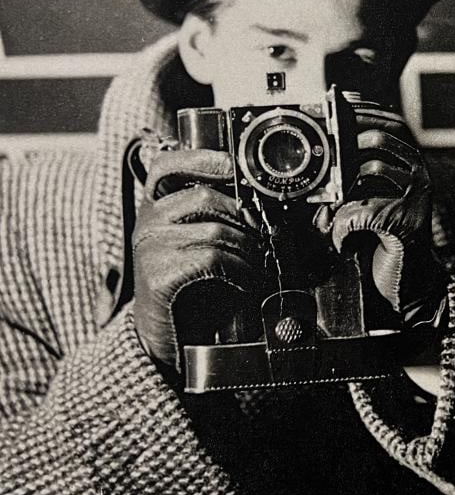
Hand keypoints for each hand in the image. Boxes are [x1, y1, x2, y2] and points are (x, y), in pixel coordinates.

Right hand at [132, 149, 260, 375]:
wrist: (165, 336)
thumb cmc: (192, 283)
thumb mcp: (201, 242)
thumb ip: (217, 217)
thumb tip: (261, 201)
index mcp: (155, 206)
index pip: (166, 166)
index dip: (201, 159)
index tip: (233, 164)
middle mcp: (147, 222)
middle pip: (205, 198)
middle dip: (245, 214)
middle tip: (267, 233)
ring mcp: (149, 248)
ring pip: (215, 230)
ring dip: (249, 248)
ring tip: (261, 263)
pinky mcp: (158, 275)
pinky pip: (213, 260)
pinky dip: (240, 270)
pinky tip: (247, 281)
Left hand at [315, 107, 446, 328]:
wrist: (408, 281)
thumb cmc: (385, 238)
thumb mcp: (370, 200)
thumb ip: (356, 177)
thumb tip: (324, 158)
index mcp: (411, 164)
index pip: (391, 123)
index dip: (364, 112)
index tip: (338, 106)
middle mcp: (419, 175)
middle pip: (381, 139)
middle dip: (349, 144)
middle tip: (328, 161)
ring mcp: (416, 196)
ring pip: (369, 171)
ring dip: (341, 195)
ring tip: (333, 216)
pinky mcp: (405, 220)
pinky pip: (360, 212)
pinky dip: (342, 229)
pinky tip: (343, 242)